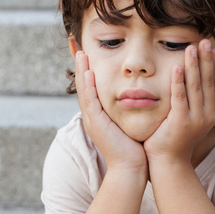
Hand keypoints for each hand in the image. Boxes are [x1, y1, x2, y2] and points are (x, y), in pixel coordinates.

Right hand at [75, 51, 146, 174]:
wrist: (130, 169)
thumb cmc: (134, 148)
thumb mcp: (129, 123)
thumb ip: (129, 109)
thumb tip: (138, 96)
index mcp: (99, 113)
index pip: (91, 85)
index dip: (87, 68)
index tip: (86, 50)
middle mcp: (93, 114)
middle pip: (83, 84)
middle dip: (80, 64)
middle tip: (76, 44)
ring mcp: (92, 119)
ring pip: (84, 89)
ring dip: (82, 70)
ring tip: (80, 52)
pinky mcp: (96, 124)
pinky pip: (90, 101)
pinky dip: (88, 86)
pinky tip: (89, 72)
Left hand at [144, 39, 214, 165]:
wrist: (168, 161)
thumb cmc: (176, 137)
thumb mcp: (192, 117)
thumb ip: (196, 100)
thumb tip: (197, 78)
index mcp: (213, 112)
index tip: (214, 48)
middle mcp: (208, 115)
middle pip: (209, 81)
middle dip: (207, 59)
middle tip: (205, 40)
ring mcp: (195, 119)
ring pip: (196, 86)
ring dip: (194, 65)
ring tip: (191, 48)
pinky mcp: (180, 122)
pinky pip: (180, 97)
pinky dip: (179, 81)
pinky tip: (177, 67)